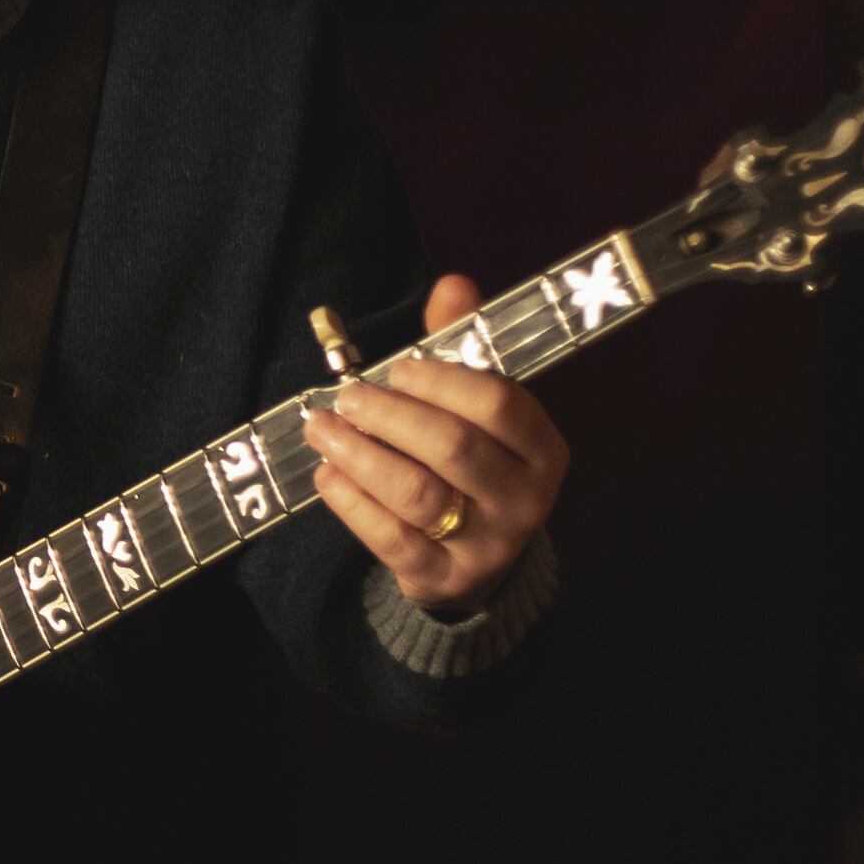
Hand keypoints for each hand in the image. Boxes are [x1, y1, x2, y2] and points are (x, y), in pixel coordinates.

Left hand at [299, 273, 568, 612]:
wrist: (476, 562)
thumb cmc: (470, 463)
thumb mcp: (476, 406)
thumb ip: (461, 345)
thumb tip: (453, 283)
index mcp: (542, 449)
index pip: (500, 404)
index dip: (442, 381)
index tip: (398, 370)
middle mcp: (524, 499)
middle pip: (454, 447)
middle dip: (390, 415)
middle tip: (347, 397)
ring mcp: (487, 545)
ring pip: (417, 494)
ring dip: (359, 455)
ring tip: (321, 428)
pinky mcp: (443, 579)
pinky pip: (390, 539)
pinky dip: (351, 502)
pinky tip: (327, 474)